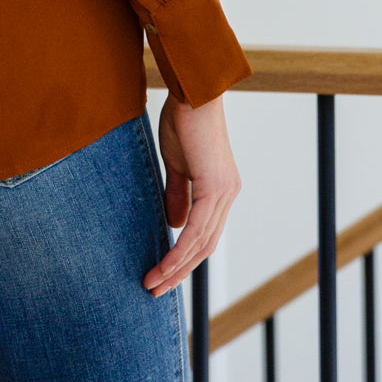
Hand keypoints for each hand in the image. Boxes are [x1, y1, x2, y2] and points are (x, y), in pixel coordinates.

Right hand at [143, 92, 241, 296]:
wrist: (193, 92)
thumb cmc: (184, 119)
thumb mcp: (177, 163)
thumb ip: (178, 194)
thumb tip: (174, 225)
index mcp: (220, 190)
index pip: (204, 234)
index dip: (184, 257)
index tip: (162, 273)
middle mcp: (228, 195)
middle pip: (206, 246)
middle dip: (179, 272)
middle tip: (156, 290)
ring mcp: (225, 192)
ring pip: (202, 243)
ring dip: (176, 267)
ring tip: (154, 283)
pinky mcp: (216, 186)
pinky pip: (198, 228)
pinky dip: (180, 249)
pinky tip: (165, 263)